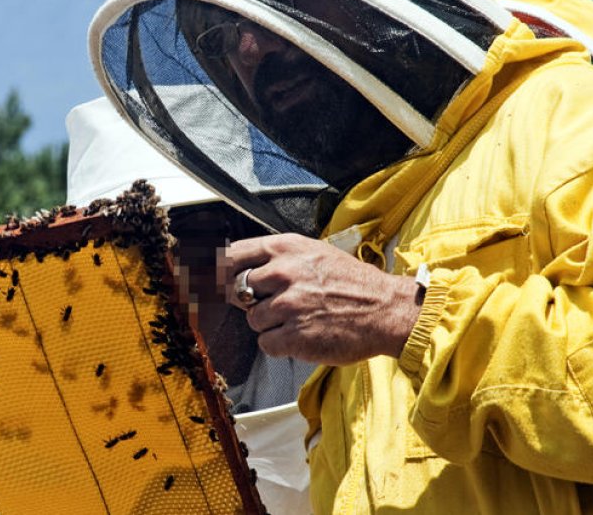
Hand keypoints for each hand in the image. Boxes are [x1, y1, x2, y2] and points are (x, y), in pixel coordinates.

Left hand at [225, 233, 422, 364]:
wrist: (385, 309)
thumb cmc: (351, 282)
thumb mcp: (313, 253)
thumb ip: (276, 259)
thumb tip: (236, 270)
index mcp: (285, 248)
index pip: (231, 255)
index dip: (216, 270)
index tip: (207, 279)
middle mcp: (283, 273)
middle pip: (237, 290)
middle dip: (251, 301)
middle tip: (275, 305)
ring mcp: (288, 304)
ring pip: (252, 319)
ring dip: (269, 323)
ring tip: (298, 319)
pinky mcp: (294, 335)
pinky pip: (266, 343)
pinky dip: (280, 344)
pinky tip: (301, 335)